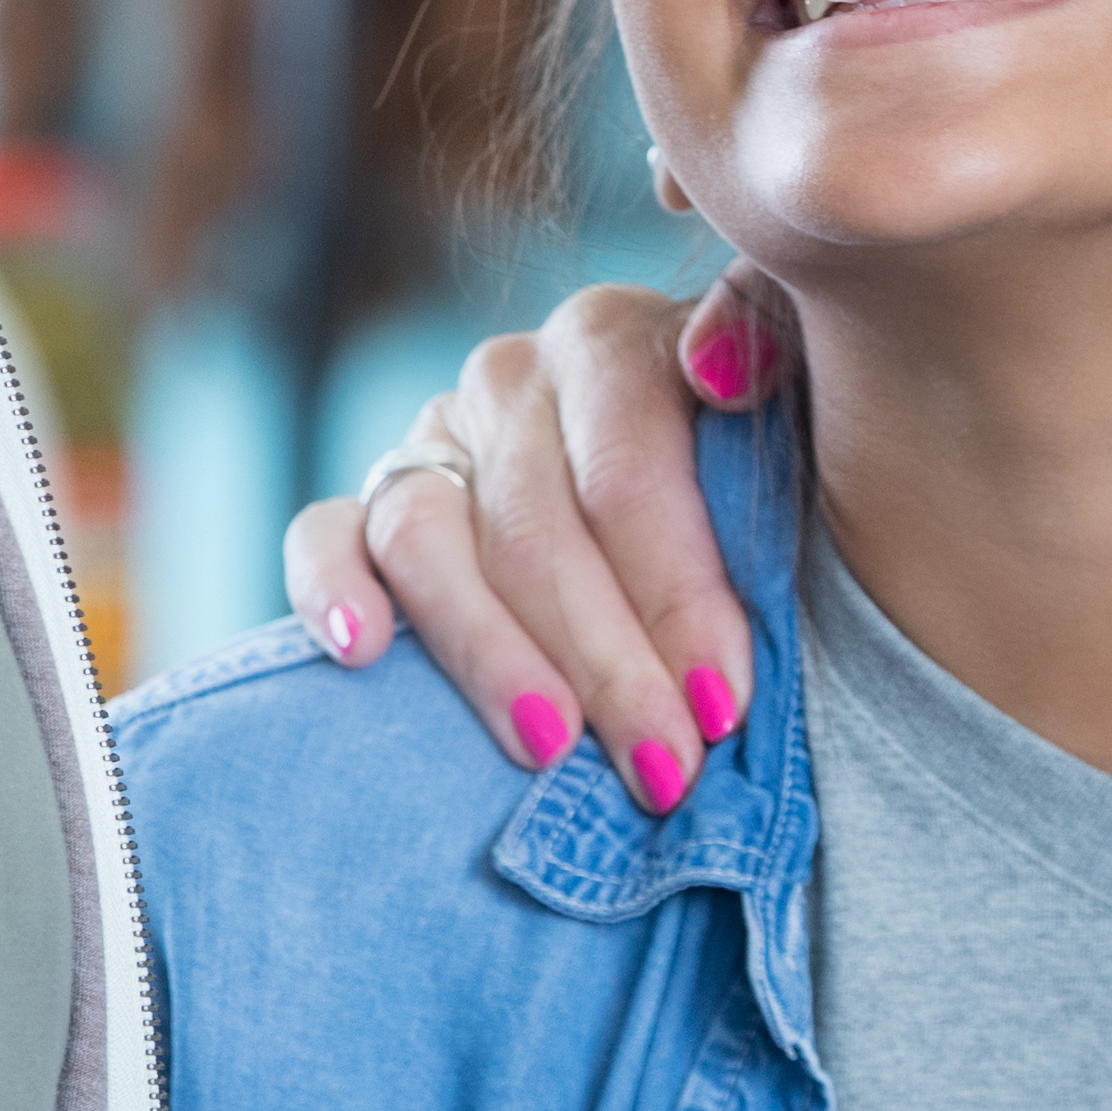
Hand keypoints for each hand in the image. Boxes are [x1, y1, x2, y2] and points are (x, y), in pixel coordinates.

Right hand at [279, 276, 782, 809]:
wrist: (688, 519)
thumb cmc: (754, 494)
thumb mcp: (788, 427)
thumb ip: (772, 361)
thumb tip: (720, 372)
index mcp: (616, 345)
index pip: (629, 467)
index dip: (677, 592)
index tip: (722, 704)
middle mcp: (514, 378)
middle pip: (537, 524)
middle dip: (607, 659)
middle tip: (663, 765)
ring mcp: (432, 438)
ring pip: (426, 535)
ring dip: (490, 653)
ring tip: (549, 743)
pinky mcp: (366, 502)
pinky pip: (323, 535)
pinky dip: (331, 590)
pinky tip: (363, 652)